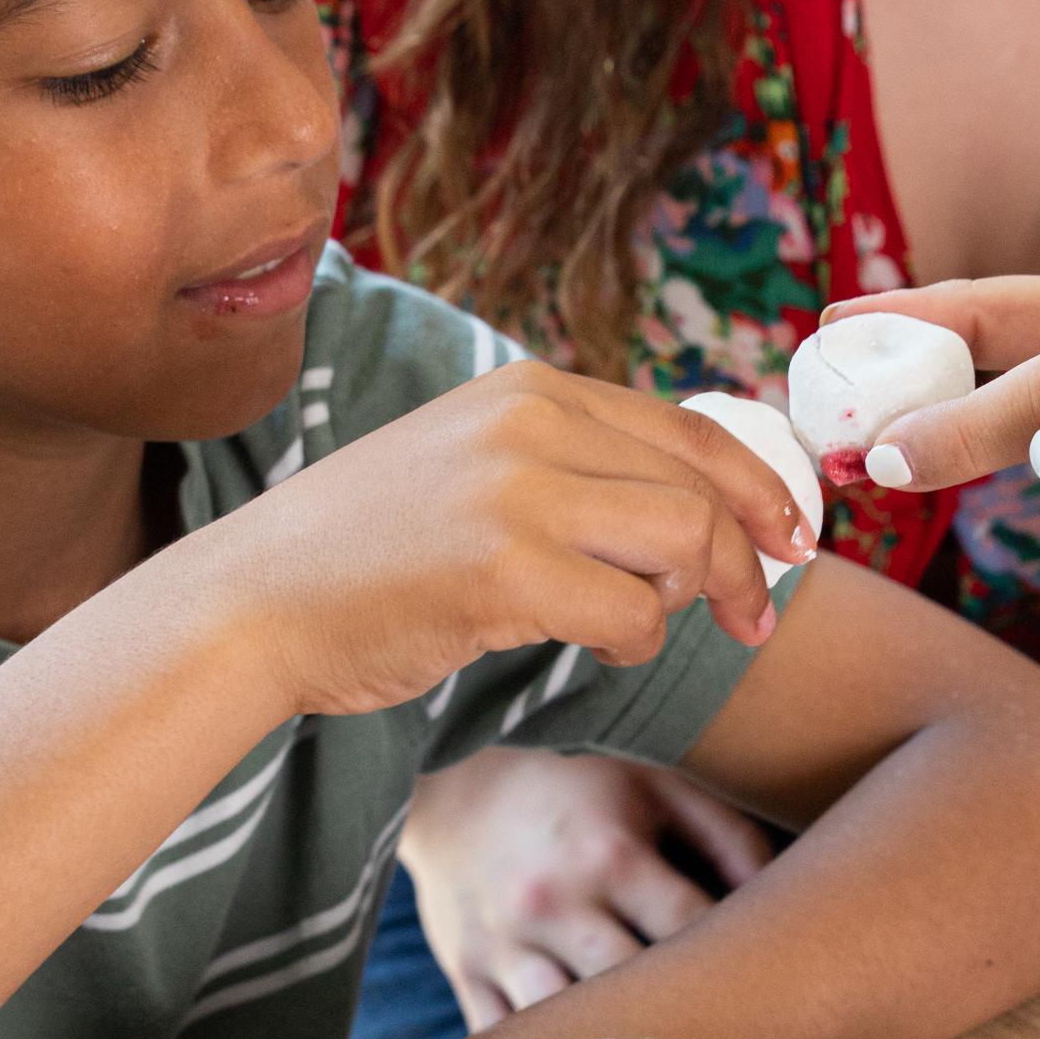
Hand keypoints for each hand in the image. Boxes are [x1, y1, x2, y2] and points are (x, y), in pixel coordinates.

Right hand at [238, 364, 815, 716]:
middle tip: (757, 618)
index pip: (690, 428)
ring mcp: (517, 492)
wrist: (248, 604)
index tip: (792, 542)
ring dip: (686, 604)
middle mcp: (530, 424)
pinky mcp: (504, 570)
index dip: (760, 489)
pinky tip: (588, 648)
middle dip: (749, 560)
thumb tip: (689, 511)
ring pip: (683, 545)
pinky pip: (631, 615)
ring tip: (640, 632)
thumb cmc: (359, 556)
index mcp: (528, 389)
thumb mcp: (467, 469)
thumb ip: (565, 466)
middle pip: (703, 486)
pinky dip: (631, 644)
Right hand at [402, 748, 772, 1026]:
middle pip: (632, 991)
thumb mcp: (656, 788)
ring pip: (567, 1032)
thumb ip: (729, 838)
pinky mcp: (470, 977)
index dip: (732, 962)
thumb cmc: (575, 792)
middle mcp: (554, 905)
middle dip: (681, 1020)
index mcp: (609, 855)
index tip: (767, 992)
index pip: (689, 929)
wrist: (451, 791)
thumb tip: (784, 902)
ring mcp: (504, 947)